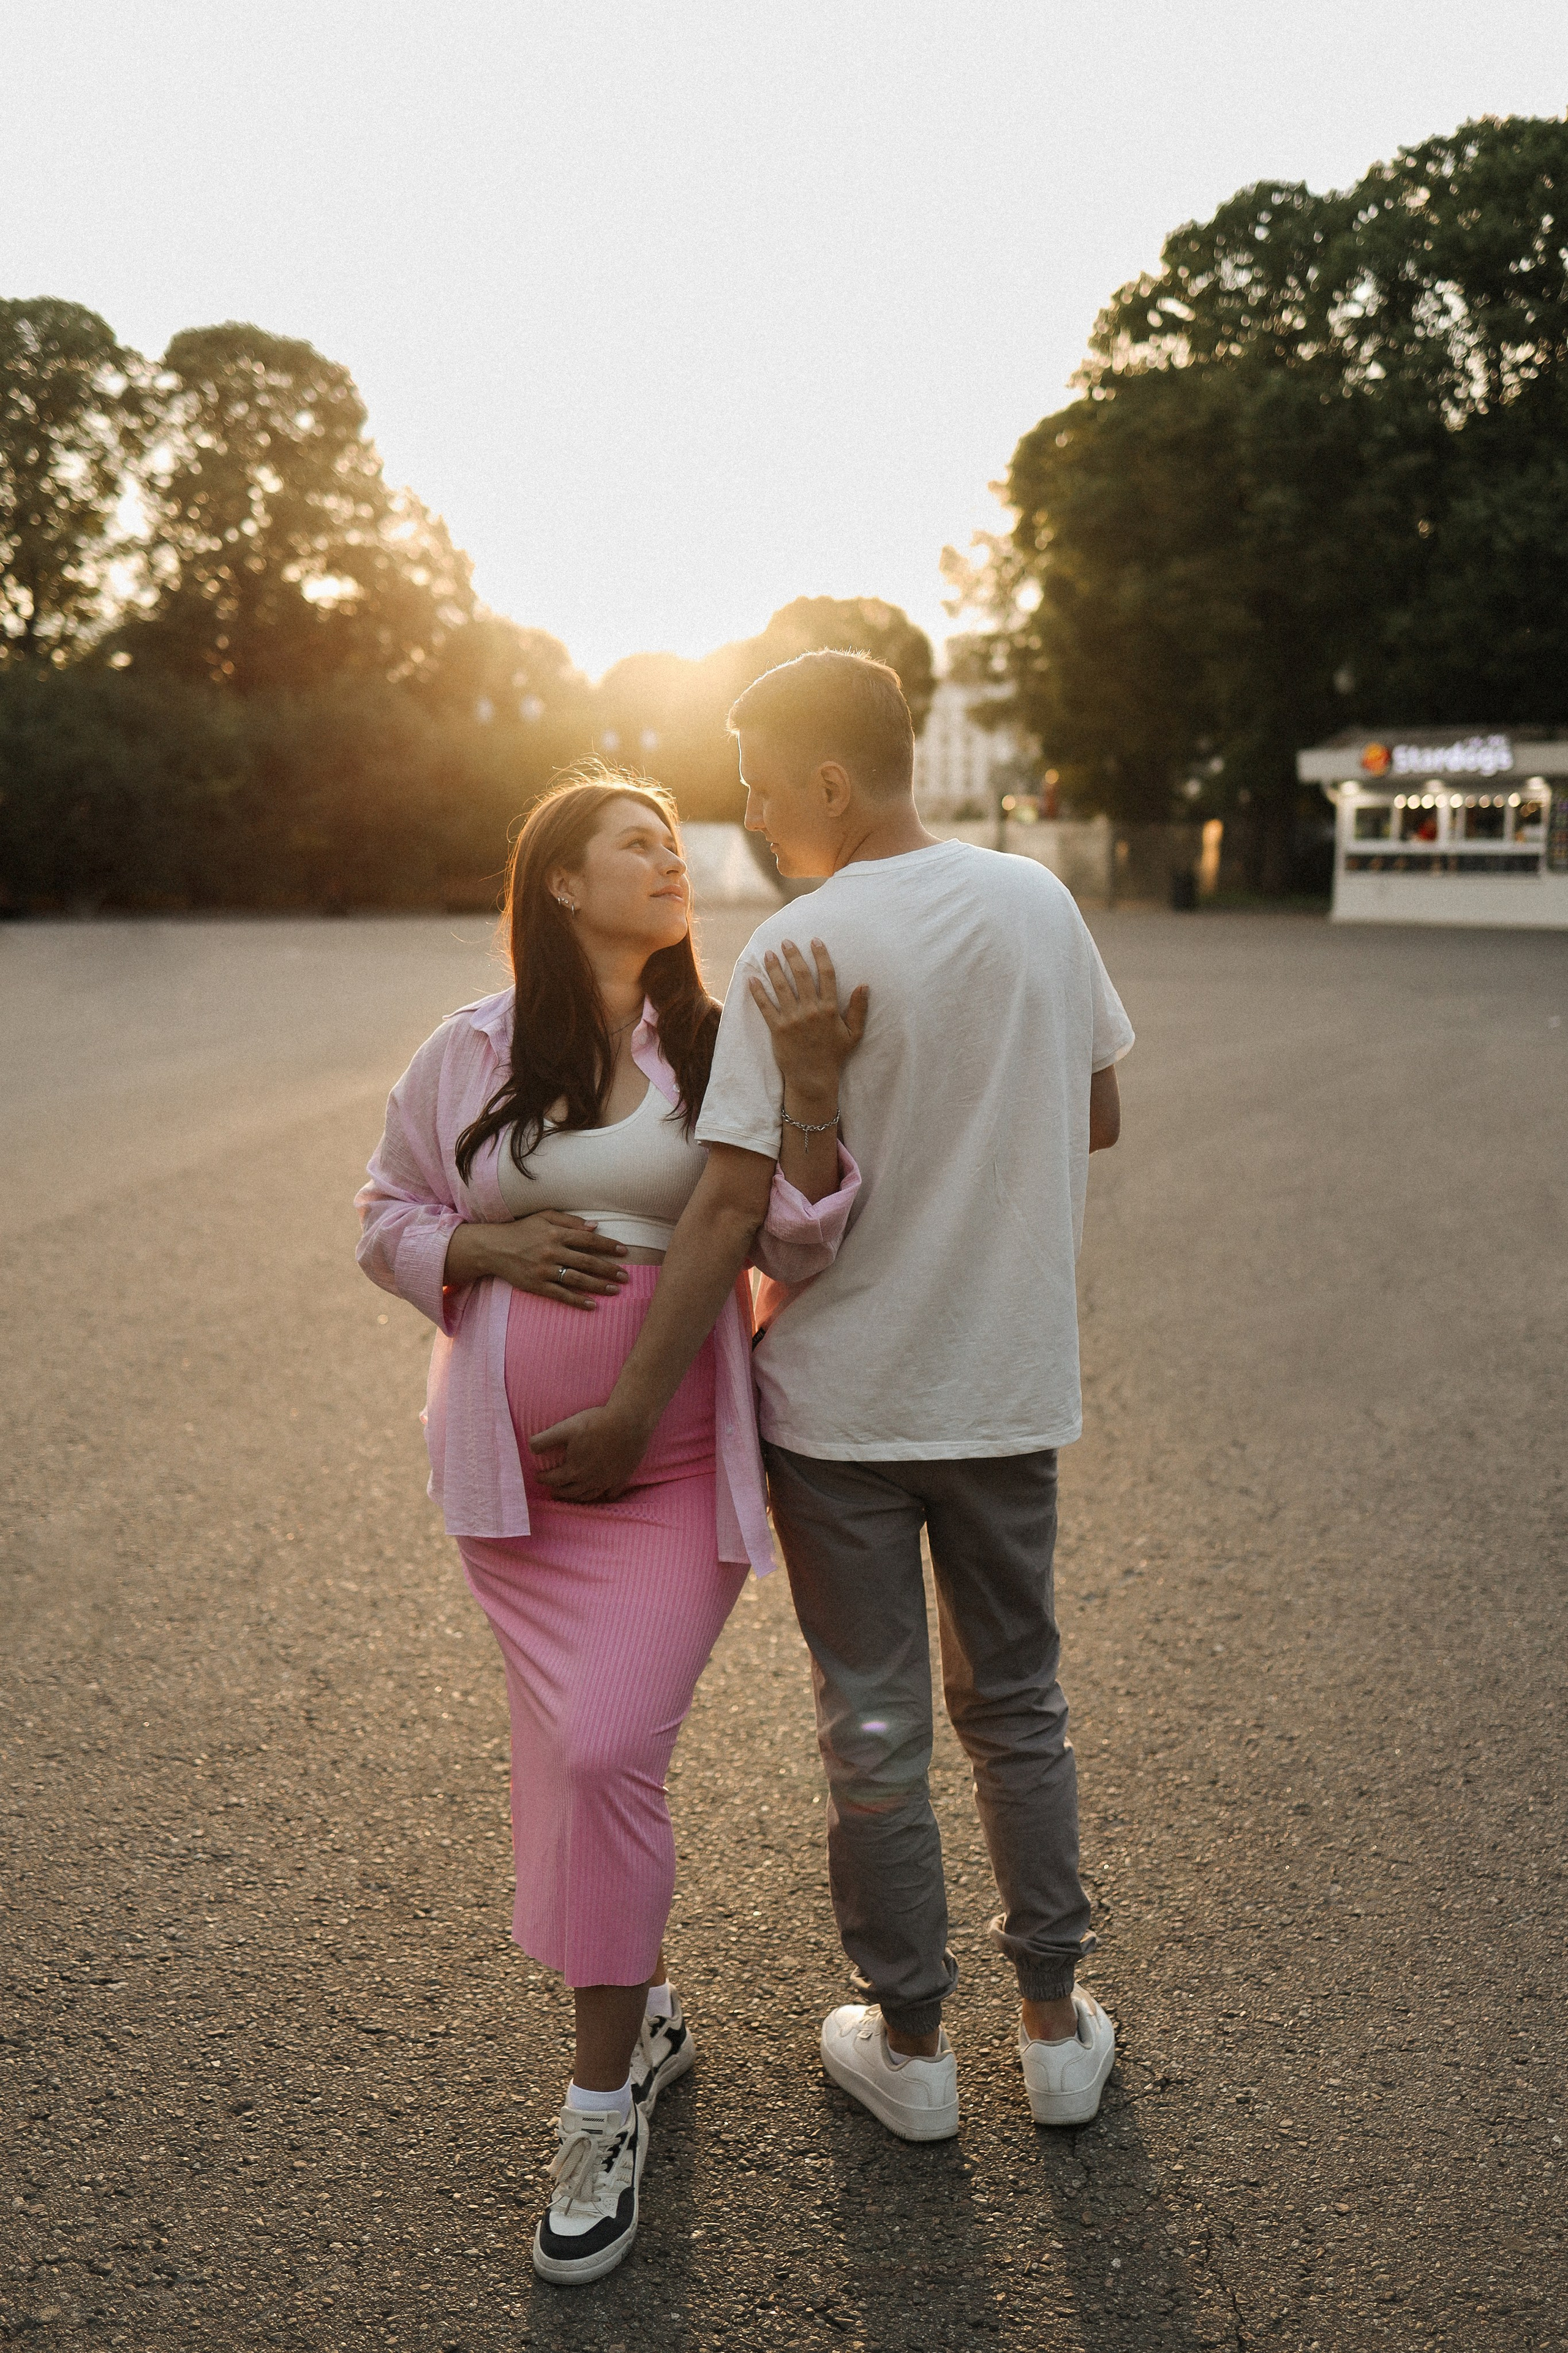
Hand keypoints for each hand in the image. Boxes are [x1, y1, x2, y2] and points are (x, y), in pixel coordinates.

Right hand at [448, 1209, 627, 1306]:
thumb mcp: (544, 1217)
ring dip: (599, 1286)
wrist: (493, 1248)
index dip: (609, 1246)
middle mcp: (552, 1251)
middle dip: (609, 1270)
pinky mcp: (537, 1285)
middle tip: (626, 1276)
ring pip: (578, 1279)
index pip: (589, 1240)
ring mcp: (545, 1270)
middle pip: (588, 1262)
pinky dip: (578, 1301)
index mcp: (556, 1233)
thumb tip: (594, 1227)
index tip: (624, 1252)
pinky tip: (593, 1306)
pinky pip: (561, 1295)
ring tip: (615, 1290)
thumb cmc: (521, 1230)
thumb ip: (569, 1220)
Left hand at [529, 1403, 653, 1500]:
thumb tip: (531, 1449)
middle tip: (552, 1491)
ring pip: (589, 1495)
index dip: (543, 1478)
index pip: (554, 1479)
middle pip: (570, 1491)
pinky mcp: (622, 1477)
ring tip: (572, 1496)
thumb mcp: (565, 1427)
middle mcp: (590, 1480)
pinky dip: (605, 1495)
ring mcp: (607, 1480)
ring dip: (577, 1497)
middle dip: (558, 1492)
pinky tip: (603, 1494)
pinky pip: (612, 1493)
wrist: (629, 1421)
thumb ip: (545, 1439)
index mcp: (575, 1469)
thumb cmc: (596, 1423)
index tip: (538, 1476)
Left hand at [750, 939, 868, 1103]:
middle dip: (793, 956)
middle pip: (801, 976)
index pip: (826, 975)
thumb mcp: (853, 1034)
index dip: (820, 956)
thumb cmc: (834, 1055)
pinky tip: (752, 978)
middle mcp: (811, 1011)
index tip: (814, 941)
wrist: (813, 1078)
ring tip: (768, 954)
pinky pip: (766, 1006)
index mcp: (830, 1009)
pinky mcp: (777, 1029)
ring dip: (774, 968)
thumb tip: (864, 985)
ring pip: (781, 987)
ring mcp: (793, 1019)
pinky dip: (758, 992)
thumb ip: (858, 1009)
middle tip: (786, 942)